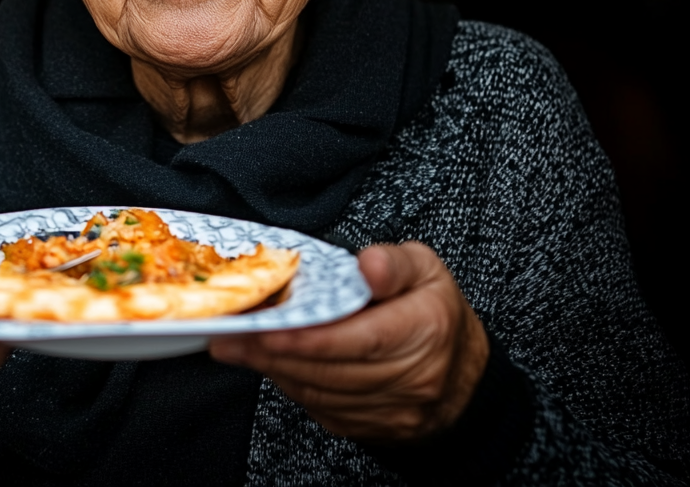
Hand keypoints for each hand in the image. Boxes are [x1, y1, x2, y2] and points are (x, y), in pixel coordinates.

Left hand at [208, 242, 488, 441]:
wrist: (461, 377)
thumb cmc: (435, 313)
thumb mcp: (426, 269)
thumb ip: (395, 262)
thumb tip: (369, 265)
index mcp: (426, 327)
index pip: (359, 339)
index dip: (307, 337)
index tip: (265, 328)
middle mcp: (413, 376)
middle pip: (331, 369)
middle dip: (272, 352)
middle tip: (228, 334)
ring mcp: (392, 409)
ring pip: (320, 392)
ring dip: (272, 369)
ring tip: (235, 345)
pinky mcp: (372, 427)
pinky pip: (321, 407)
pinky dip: (290, 384)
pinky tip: (267, 363)